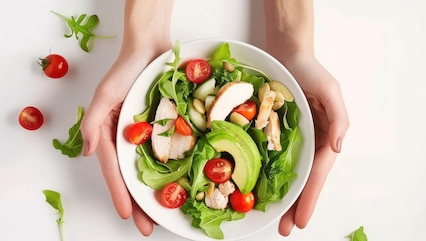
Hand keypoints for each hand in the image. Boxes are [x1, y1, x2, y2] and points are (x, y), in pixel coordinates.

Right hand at [80, 0, 172, 235]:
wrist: (153, 47)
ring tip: (167, 217)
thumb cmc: (126, 68)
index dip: (121, 194)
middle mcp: (132, 140)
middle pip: (136, 178)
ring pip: (155, 171)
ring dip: (159, 194)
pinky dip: (178, 169)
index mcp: (113, 135)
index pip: (116, 171)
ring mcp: (152, 136)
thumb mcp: (105, 94)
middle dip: (141, 205)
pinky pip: (175, 152)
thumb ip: (94, 123)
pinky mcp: (170, 128)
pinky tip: (186, 185)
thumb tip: (90, 153)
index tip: (129, 215)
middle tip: (149, 228)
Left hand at [272, 51, 349, 235]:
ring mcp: (293, 138)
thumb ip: (339, 118)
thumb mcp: (330, 89)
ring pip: (289, 173)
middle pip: (304, 179)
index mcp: (326, 135)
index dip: (310, 197)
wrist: (287, 51)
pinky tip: (260, 189)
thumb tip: (338, 148)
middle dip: (297, 205)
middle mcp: (311, 141)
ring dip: (284, 197)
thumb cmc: (310, 69)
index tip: (301, 220)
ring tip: (276, 220)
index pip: (318, 173)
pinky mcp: (275, 133)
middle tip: (286, 229)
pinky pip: (273, 157)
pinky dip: (268, 175)